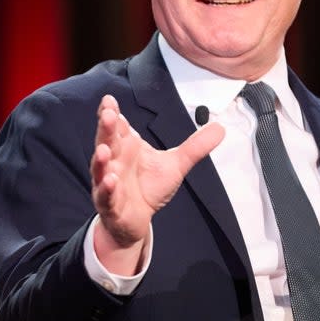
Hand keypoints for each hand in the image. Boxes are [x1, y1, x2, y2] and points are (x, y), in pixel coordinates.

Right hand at [89, 95, 223, 268]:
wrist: (137, 220)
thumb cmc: (149, 187)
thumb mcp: (175, 165)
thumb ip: (195, 147)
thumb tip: (220, 127)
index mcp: (126, 147)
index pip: (117, 126)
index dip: (112, 112)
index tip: (110, 100)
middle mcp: (114, 162)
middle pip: (107, 142)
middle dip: (106, 128)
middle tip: (108, 114)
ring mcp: (108, 183)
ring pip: (100, 169)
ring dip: (99, 160)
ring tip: (103, 150)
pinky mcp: (110, 205)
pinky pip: (106, 196)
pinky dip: (106, 189)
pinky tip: (110, 181)